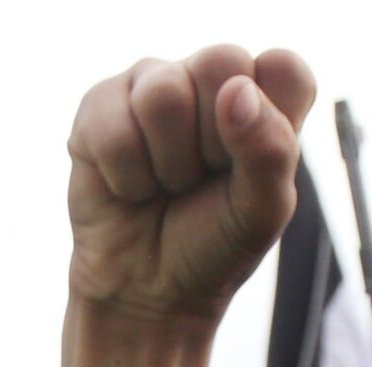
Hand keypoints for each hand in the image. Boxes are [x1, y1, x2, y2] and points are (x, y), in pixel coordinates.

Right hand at [57, 47, 313, 366]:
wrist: (143, 293)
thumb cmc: (211, 247)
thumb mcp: (262, 208)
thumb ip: (269, 147)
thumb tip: (234, 92)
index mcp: (268, 95)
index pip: (280, 67)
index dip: (260, 121)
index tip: (242, 169)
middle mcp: (211, 80)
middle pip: (218, 62)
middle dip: (206, 140)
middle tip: (197, 178)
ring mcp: (151, 86)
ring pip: (161, 91)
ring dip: (161, 161)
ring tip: (163, 184)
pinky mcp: (97, 109)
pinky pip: (108, 122)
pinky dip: (120, 173)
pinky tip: (127, 187)